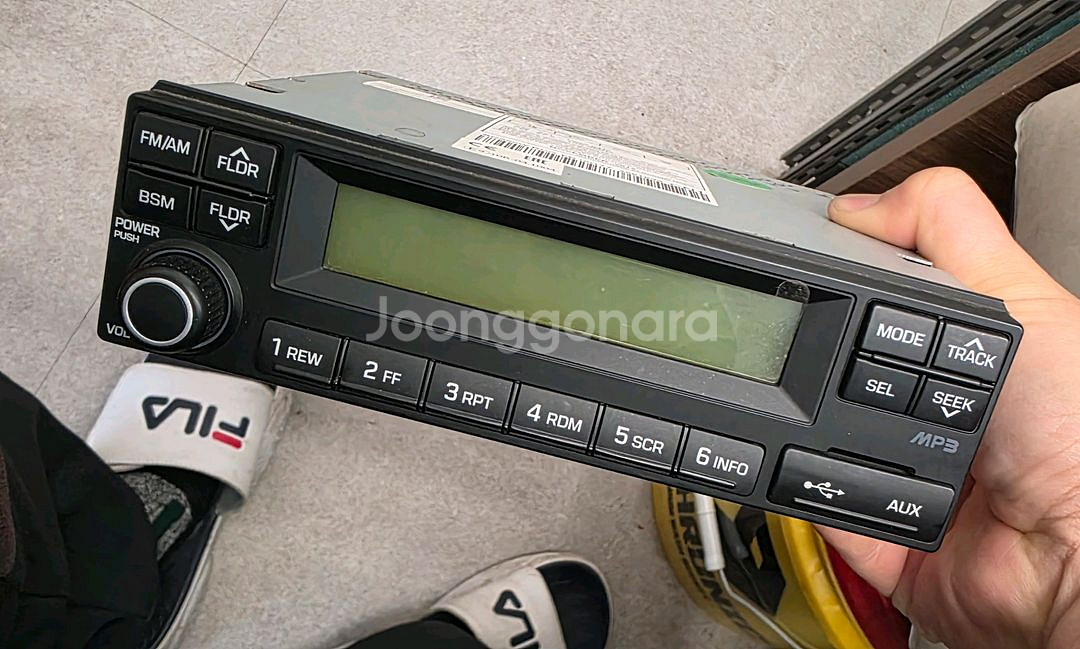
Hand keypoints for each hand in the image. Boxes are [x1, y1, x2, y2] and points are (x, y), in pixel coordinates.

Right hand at [819, 168, 1079, 648]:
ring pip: (804, 435)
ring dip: (801, 427)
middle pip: (822, 367)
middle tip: (807, 352)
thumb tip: (859, 206)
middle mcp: (914, 409)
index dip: (829, 281)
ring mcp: (888, 470)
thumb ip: (948, 231)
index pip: (866, 300)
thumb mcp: (1017, 301)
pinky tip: (815, 469)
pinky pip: (809, 506)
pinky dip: (804, 492)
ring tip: (828, 416)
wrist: (1073, 554)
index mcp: (946, 351)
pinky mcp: (868, 528)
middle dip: (805, 358)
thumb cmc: (1073, 436)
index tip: (791, 267)